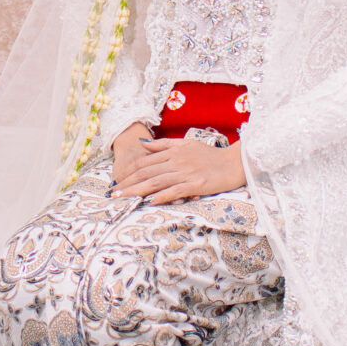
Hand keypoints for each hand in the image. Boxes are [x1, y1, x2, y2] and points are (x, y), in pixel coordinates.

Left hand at [112, 131, 246, 203]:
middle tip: (112, 192)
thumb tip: (142, 144)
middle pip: (147, 172)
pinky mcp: (196, 184)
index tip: (117, 181)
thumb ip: (164, 145)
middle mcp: (176, 161)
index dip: (129, 172)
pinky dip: (162, 196)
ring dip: (138, 191)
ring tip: (124, 197)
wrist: (234, 162)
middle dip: (128, 183)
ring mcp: (186, 173)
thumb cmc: (210, 155)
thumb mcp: (186, 144)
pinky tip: (150, 201)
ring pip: (157, 182)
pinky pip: (176, 191)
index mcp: (173, 152)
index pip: (145, 162)